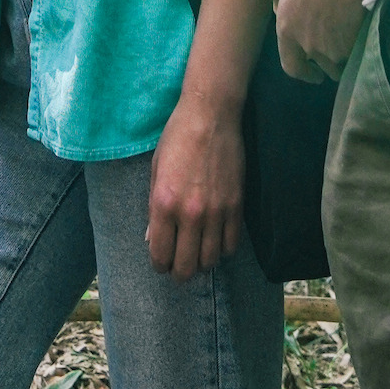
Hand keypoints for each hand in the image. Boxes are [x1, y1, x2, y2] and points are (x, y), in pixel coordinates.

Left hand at [148, 96, 244, 281]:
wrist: (210, 117)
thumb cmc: (176, 139)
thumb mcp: (155, 171)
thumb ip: (154, 209)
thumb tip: (153, 238)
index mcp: (163, 204)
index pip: (160, 254)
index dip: (159, 265)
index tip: (161, 263)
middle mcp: (189, 214)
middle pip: (186, 265)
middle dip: (179, 273)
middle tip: (178, 268)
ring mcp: (216, 212)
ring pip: (211, 260)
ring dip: (202, 263)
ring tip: (197, 256)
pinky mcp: (236, 206)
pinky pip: (232, 244)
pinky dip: (223, 249)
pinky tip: (216, 242)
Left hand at [254, 0, 378, 80]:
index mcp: (287, 24)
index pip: (290, 62)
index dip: (300, 68)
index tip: (309, 72)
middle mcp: (306, 41)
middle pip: (317, 68)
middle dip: (326, 67)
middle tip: (336, 64)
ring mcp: (330, 46)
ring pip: (341, 66)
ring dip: (347, 59)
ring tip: (359, 50)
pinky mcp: (353, 44)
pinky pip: (360, 56)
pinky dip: (365, 51)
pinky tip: (373, 41)